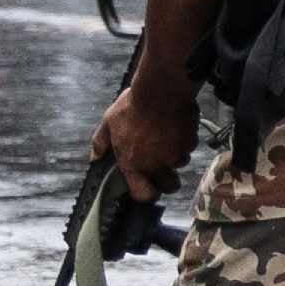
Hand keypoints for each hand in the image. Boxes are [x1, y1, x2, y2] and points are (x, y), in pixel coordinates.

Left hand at [93, 86, 192, 202]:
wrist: (161, 91)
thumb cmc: (132, 107)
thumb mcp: (109, 121)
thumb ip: (101, 142)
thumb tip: (94, 157)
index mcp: (133, 163)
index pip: (143, 194)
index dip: (146, 194)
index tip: (147, 187)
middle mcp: (155, 164)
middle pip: (170, 186)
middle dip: (168, 180)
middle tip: (164, 167)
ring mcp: (175, 154)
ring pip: (180, 163)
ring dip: (175, 155)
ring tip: (167, 138)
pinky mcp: (190, 143)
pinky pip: (189, 147)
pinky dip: (184, 141)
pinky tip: (176, 127)